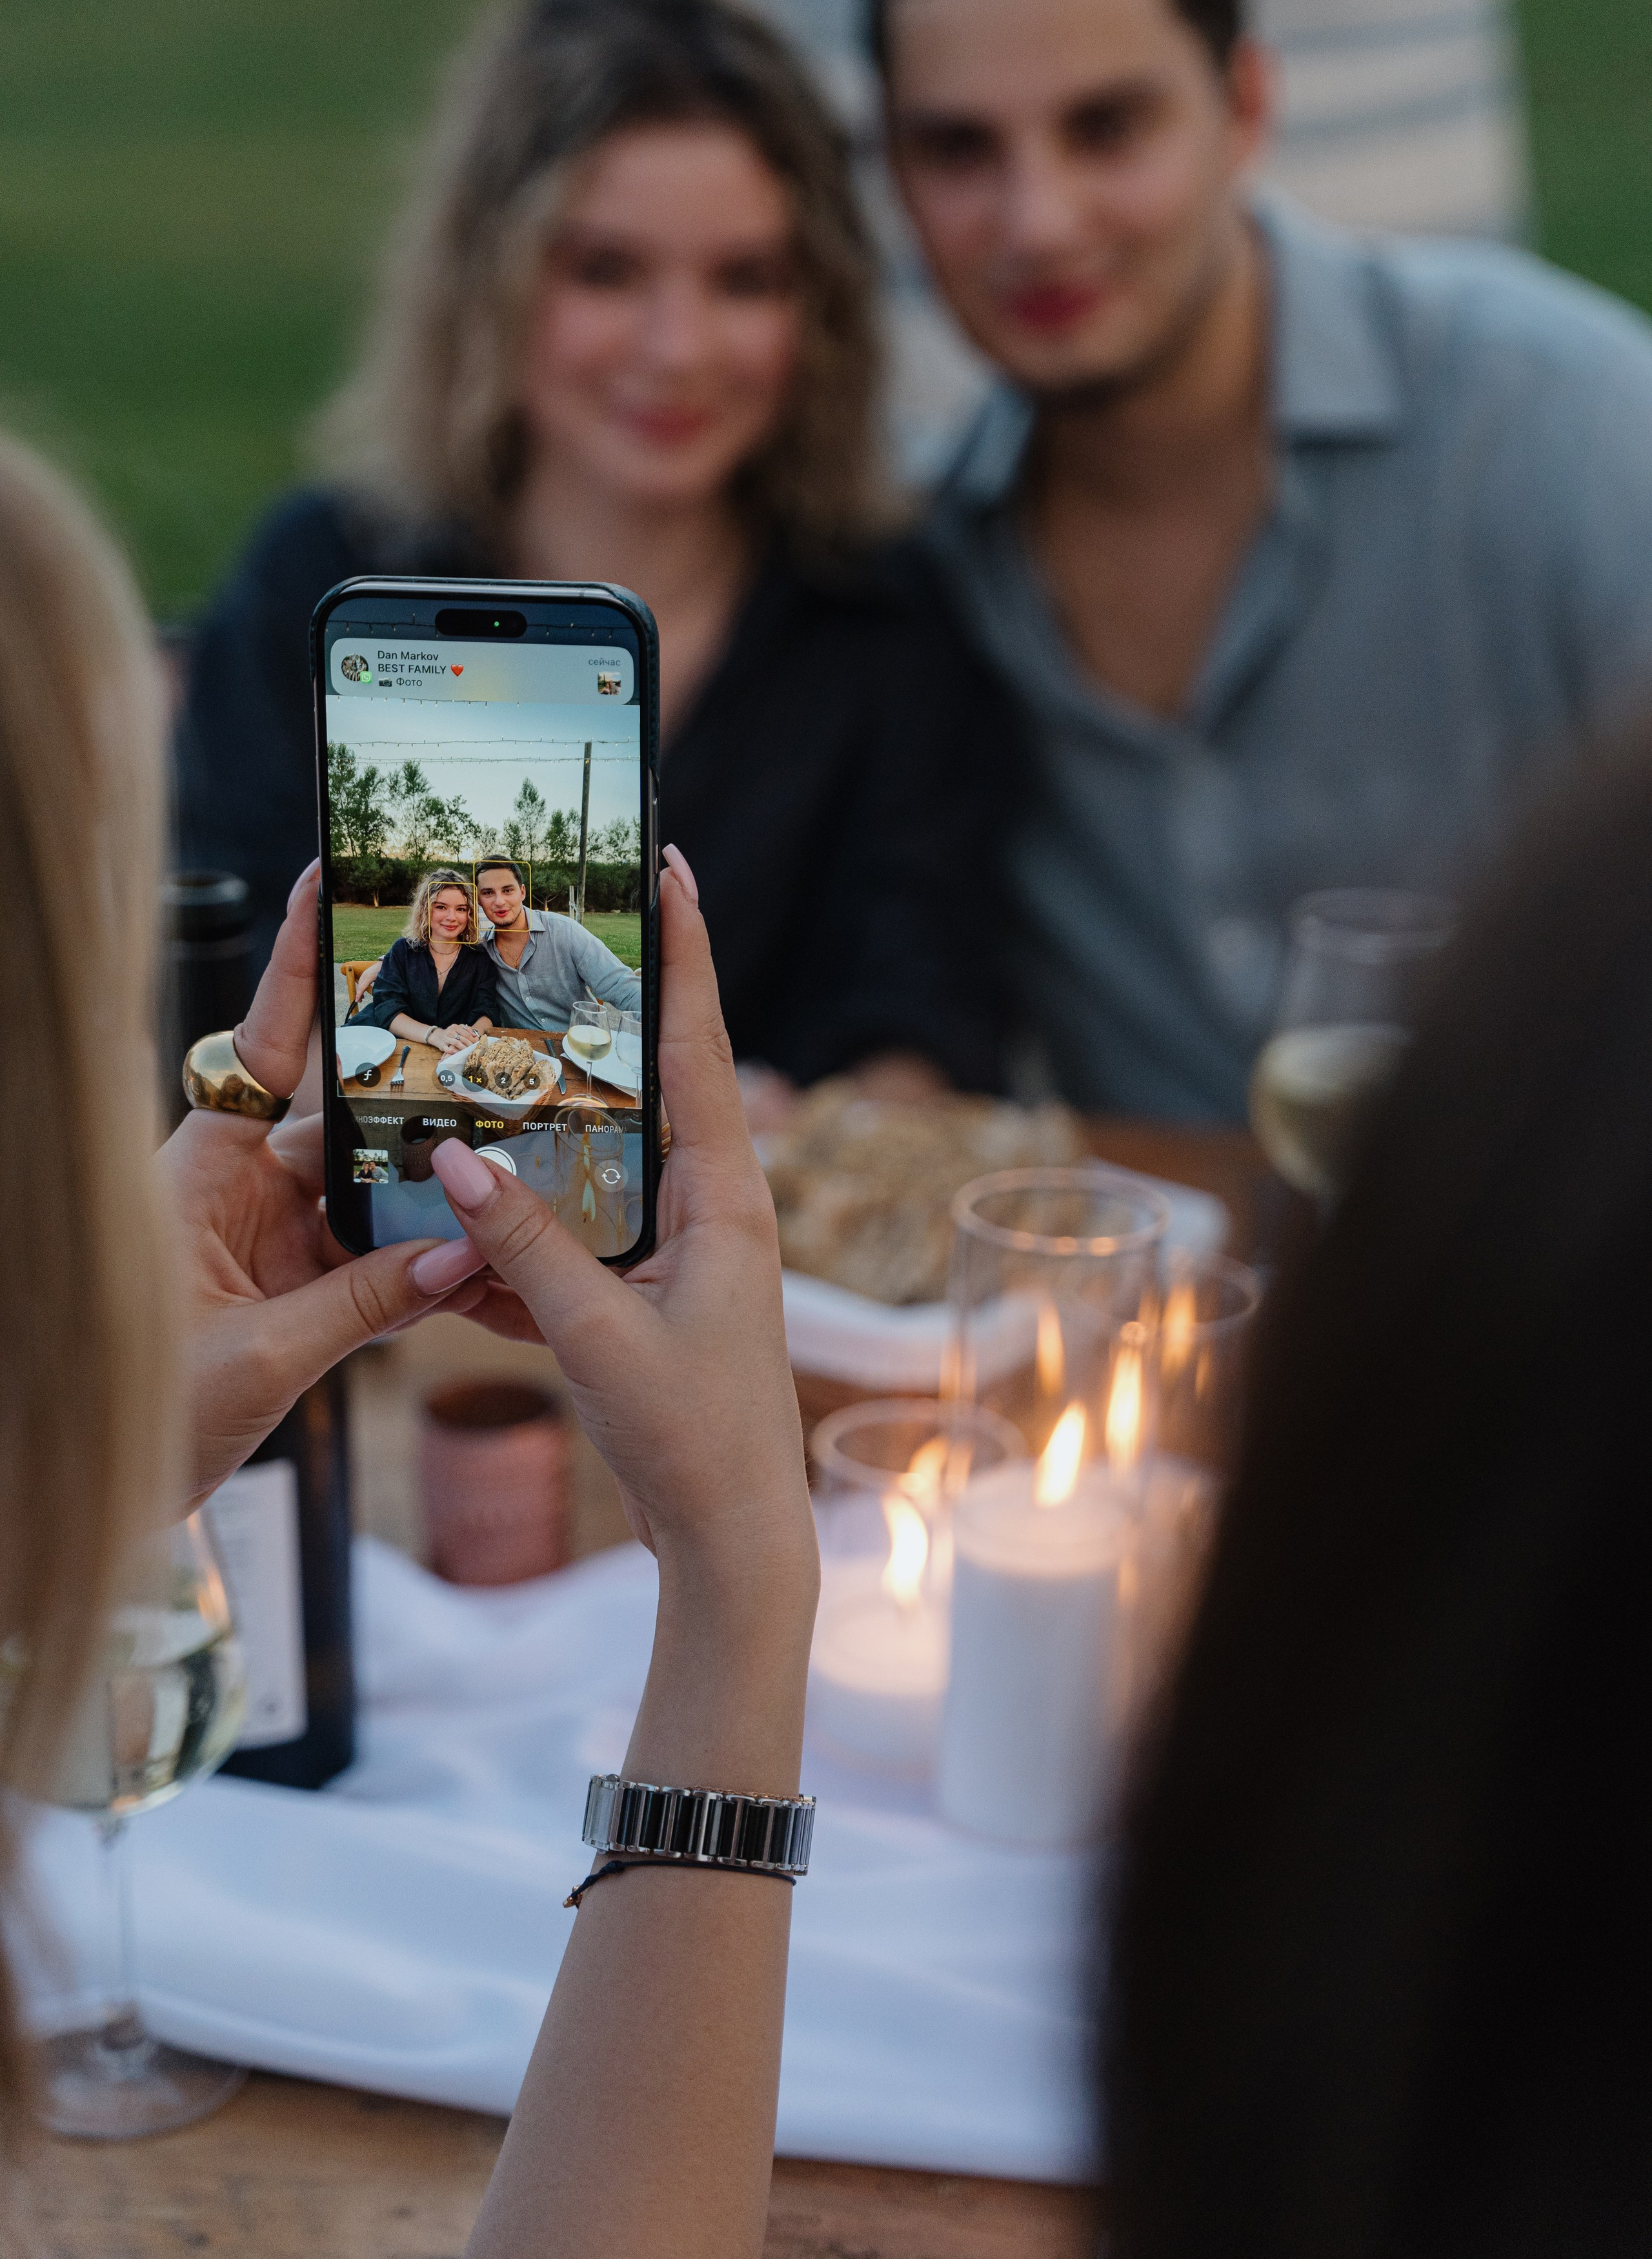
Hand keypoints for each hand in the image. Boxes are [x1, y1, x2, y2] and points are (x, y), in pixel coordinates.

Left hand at [161, 864, 536, 1505]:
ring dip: (442, 1203)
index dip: (295, 964)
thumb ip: (364, 1304)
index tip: (324, 880)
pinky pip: (378, 1262)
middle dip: (425, 1104)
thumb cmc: (129, 1414)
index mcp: (201, 1171)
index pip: (260, 1045)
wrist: (94, 1496)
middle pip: (347, 1119)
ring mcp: (272, 1239)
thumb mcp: (253, 1358)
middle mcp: (240, 1189)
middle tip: (503, 1068)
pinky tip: (488, 1277)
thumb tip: (464, 1253)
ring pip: (377, 1193)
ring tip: (518, 1192)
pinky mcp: (298, 1292)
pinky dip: (429, 1273)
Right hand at [416, 850, 815, 1612]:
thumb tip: (453, 1152)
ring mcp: (678, 1249)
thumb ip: (523, 1245)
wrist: (730, 1543)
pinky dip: (523, 1235)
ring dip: (540, 1132)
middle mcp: (709, 1206)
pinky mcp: (644, 1295)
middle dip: (594, 1018)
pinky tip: (459, 1230)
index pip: (699, 1045)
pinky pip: (574, 1238)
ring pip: (597, 1162)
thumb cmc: (692, 1439)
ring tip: (474, 1072)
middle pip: (645, 1083)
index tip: (673, 863)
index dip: (685, 951)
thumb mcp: (596, 1338)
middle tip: (546, 932)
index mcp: (724, 1196)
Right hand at [430, 1023, 479, 1053]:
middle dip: (469, 1044)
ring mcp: (446, 1038)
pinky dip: (451, 1051)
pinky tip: (456, 1052)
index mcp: (455, 1027)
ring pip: (456, 1043)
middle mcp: (450, 1032)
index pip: (466, 1033)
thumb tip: (475, 1035)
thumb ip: (466, 1029)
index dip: (472, 1038)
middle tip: (474, 1048)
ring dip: (463, 1047)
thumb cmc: (450, 1033)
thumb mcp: (457, 1028)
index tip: (476, 1043)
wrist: (437, 1035)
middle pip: (462, 1038)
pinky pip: (446, 1048)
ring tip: (468, 1051)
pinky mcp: (442, 1045)